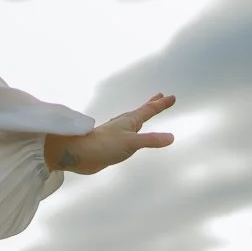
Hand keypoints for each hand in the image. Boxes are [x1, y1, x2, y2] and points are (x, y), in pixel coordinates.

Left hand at [45, 93, 175, 174]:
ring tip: (145, 113)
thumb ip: (151, 140)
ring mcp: (116, 134)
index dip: (160, 104)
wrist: (79, 154)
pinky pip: (128, 134)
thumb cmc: (104, 145)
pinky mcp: (111, 143)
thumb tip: (171, 137)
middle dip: (151, 105)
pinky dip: (134, 130)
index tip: (171, 97)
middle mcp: (123, 125)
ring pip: (133, 122)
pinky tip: (130, 135)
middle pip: (140, 112)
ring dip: (141, 116)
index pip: (148, 110)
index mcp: (129, 121)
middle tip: (160, 96)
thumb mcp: (131, 142)